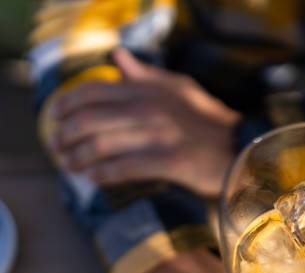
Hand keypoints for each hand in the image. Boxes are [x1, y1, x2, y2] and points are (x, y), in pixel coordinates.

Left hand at [51, 48, 239, 196]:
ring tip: (71, 166)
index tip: (57, 119)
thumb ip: (146, 75)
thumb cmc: (208, 122)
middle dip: (66, 136)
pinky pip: (125, 169)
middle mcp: (152, 109)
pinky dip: (103, 175)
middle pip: (90, 120)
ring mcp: (161, 136)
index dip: (67, 105)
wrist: (241, 150)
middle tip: (59, 148)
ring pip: (103, 145)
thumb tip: (117, 56)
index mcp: (150, 89)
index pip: (94, 91)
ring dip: (79, 158)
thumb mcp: (181, 89)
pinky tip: (95, 179)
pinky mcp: (171, 162)